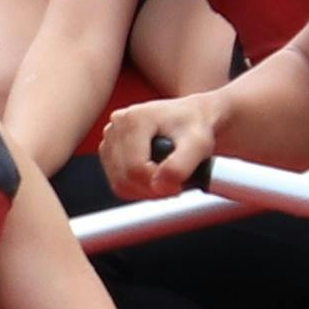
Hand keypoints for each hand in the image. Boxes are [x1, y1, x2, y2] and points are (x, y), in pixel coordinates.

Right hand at [111, 91, 225, 200]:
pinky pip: (118, 183)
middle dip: (152, 190)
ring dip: (146, 191)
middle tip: (175, 185)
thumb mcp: (198, 144)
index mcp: (133, 119)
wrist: (193, 117)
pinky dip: (138, 188)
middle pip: (124, 178)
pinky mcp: (110, 151)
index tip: (178, 186)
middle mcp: (116, 126)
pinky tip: (157, 177)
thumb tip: (159, 187)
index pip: (135, 169)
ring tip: (168, 179)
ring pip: (119, 184)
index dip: (157, 185)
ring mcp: (110, 139)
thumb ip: (179, 167)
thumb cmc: (196, 126)